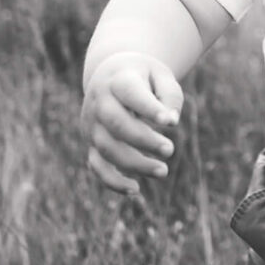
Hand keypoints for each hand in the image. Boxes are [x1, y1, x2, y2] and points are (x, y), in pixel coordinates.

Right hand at [81, 52, 182, 195]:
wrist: (111, 75)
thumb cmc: (143, 76)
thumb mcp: (160, 74)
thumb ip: (170, 94)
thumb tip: (171, 120)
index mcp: (118, 80)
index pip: (131, 93)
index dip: (150, 109)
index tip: (172, 122)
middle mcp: (100, 102)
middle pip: (117, 124)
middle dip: (144, 140)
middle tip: (170, 150)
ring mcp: (92, 124)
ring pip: (107, 148)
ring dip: (134, 164)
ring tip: (163, 171)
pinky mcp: (92, 143)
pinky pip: (97, 166)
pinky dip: (112, 181)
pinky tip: (135, 190)